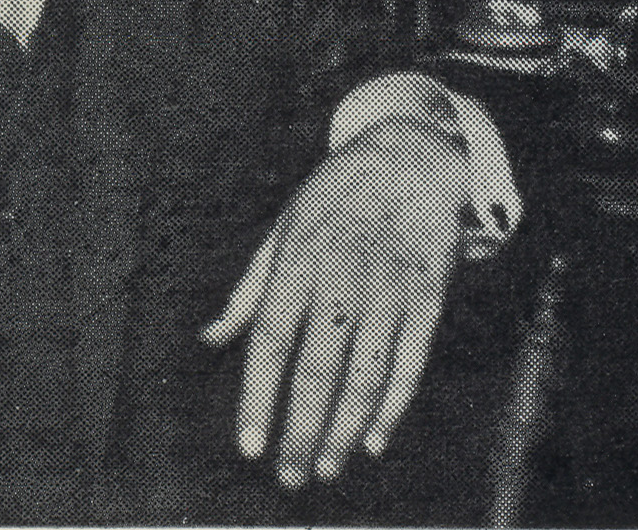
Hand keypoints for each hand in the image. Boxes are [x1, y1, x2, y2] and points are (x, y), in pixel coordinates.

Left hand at [201, 115, 468, 490]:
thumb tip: (210, 338)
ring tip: (325, 467)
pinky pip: (411, 363)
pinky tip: (375, 440)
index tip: (250, 446)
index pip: (272, 340)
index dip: (259, 397)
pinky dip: (394, 407)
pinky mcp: (428, 298)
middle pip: (318, 369)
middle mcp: (341, 279)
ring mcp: (388, 290)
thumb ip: (249, 289)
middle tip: (290, 478)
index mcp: (298, 260)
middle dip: (301, 431)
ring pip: (365, 376)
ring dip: (344, 429)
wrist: (409, 159)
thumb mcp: (284, 229)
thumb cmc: (335, 198)